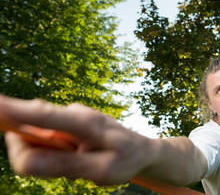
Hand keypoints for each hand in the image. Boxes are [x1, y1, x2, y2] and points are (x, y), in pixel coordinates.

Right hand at [1, 94, 153, 184]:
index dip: (15, 110)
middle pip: (29, 132)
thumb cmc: (126, 159)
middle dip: (31, 155)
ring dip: (46, 157)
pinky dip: (52, 154)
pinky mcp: (68, 122)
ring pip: (36, 138)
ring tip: (79, 162)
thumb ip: (67, 166)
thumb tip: (26, 161)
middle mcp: (74, 112)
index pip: (44, 116)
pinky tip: (76, 158)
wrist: (142, 150)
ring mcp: (70, 115)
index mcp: (85, 122)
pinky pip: (46, 140)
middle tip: (64, 170)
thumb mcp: (103, 170)